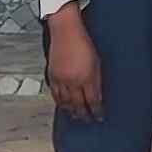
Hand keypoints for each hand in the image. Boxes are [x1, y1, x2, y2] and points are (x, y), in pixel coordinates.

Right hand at [42, 6, 104, 120]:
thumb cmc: (83, 42)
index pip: (92, 101)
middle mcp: (73, 81)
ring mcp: (61, 79)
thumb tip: (97, 95)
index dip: (97, 112)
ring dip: (71, 111)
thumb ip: (97, 81)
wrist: (65, 31)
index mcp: (86, 77)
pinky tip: (63, 105)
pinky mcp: (52, 75)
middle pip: (78, 105)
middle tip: (87, 121)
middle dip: (84, 115)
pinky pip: (55, 94)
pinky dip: (60, 102)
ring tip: (76, 116)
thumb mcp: (97, 62)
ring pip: (65, 102)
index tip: (99, 117)